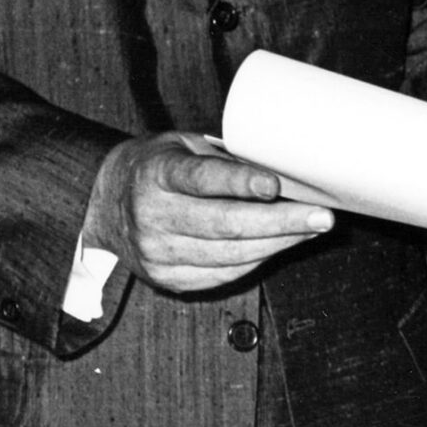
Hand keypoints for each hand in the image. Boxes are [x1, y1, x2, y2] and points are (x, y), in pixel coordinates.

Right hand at [85, 131, 333, 295]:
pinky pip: (223, 274)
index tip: (275, 185)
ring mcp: (157, 253)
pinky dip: (258, 259)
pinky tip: (282, 245)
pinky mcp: (167, 279)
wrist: (106, 204)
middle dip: (279, 222)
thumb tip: (288, 168)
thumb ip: (224, 160)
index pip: (200, 179)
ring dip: (278, 243)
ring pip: (229, 255)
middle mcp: (152, 215)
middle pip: (223, 225)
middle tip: (321, 216)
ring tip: (311, 229)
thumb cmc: (159, 168)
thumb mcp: (183, 148)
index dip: (239, 182)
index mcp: (156, 174)